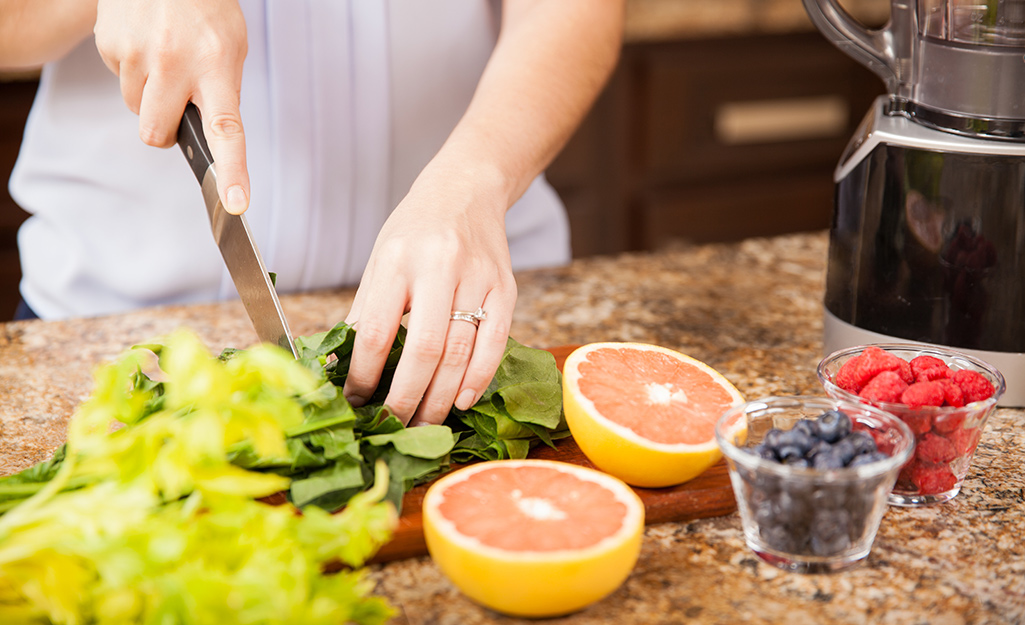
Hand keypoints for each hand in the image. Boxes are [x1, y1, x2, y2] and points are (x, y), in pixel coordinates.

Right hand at [93, 0, 250, 213]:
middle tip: (176, 107)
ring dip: (149, 94)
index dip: (232, 170)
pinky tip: (145, 41)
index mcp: (217, 67)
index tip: (235, 203)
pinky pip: (120, 78)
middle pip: (156, 134)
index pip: (226, 130)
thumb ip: (222, 94)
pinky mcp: (110, 43)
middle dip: (163, 132)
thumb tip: (210, 141)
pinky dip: (132, 69)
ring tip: (164, 57)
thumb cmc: (206, 11)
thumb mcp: (231, 49)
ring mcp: (138, 53)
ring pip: (135, 108)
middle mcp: (175, 62)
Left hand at [342, 164, 516, 426]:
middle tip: (393, 425)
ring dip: (441, 396)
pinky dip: (479, 378)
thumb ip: (365, 313)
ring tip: (424, 423)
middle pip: (423, 348)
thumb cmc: (416, 230)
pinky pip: (495, 342)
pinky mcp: (506, 288)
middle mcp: (438, 266)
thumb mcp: (380, 261)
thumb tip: (340, 367)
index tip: (356, 401)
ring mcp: (477, 277)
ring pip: (461, 351)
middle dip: (406, 397)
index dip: (364, 375)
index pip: (376, 330)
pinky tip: (462, 401)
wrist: (467, 189)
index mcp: (396, 259)